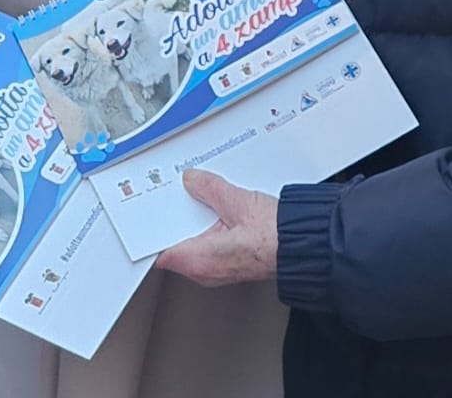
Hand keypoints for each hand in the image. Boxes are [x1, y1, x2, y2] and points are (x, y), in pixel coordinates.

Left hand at [154, 170, 278, 287]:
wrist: (305, 247)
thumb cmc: (276, 237)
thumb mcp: (236, 202)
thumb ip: (209, 188)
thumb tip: (193, 180)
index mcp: (199, 260)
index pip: (159, 251)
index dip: (151, 231)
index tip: (146, 213)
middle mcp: (206, 271)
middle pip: (175, 244)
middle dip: (173, 220)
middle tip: (170, 197)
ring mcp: (219, 270)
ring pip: (192, 244)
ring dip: (192, 223)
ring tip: (194, 199)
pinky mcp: (231, 264)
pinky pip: (209, 245)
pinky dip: (207, 229)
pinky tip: (216, 211)